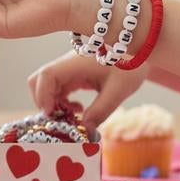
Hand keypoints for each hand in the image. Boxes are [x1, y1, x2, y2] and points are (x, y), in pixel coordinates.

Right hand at [28, 52, 148, 130]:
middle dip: (43, 102)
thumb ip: (101, 110)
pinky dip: (62, 102)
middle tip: (60, 118)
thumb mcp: (119, 91)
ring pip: (47, 87)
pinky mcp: (74, 74)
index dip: (42, 96)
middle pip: (39, 81)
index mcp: (74, 63)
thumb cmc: (130, 65)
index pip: (46, 76)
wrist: (140, 50)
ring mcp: (69, 69)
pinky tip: (79, 109)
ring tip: (73, 116)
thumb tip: (85, 130)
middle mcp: (67, 65)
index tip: (52, 114)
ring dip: (54, 104)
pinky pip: (58, 89)